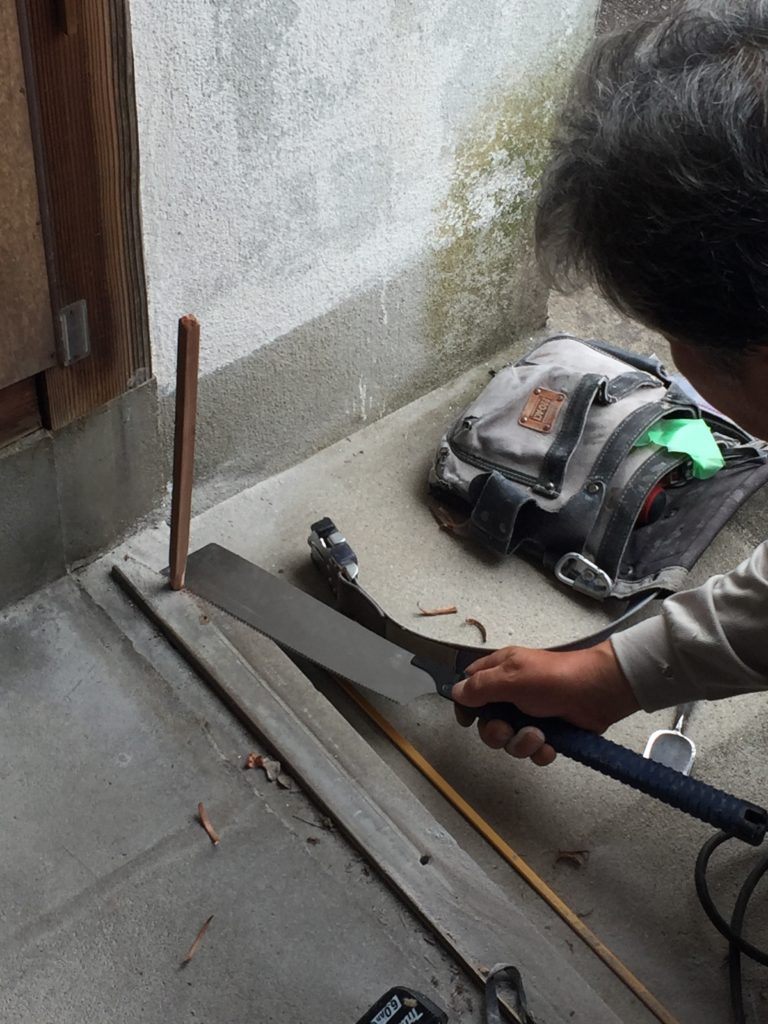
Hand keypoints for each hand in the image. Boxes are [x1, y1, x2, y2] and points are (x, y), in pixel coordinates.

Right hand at [451, 640, 638, 765]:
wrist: (599, 692)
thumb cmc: (553, 678)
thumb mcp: (512, 677)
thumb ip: (480, 687)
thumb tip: (454, 692)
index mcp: (500, 673)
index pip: (470, 688)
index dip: (466, 705)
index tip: (468, 720)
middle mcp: (512, 695)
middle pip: (487, 723)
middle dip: (496, 732)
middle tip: (506, 729)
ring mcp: (530, 715)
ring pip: (509, 741)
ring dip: (521, 743)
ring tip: (539, 736)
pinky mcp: (549, 734)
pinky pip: (533, 751)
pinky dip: (540, 751)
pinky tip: (551, 744)